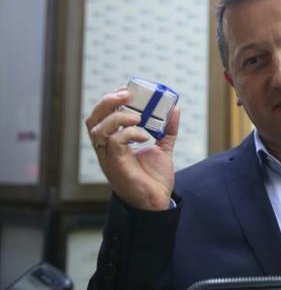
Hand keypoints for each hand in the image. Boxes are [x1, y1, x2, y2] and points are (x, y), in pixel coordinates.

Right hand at [85, 87, 179, 210]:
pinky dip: (130, 133)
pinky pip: (115, 142)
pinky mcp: (116, 165)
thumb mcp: (163, 148)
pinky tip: (145, 136)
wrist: (157, 202)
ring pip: (98, 129)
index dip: (110, 100)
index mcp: (113, 144)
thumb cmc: (154, 179)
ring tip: (137, 118)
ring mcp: (108, 158)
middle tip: (126, 95)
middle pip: (93, 119)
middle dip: (107, 102)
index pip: (101, 117)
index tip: (127, 90)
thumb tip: (175, 109)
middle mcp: (106, 150)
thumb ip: (168, 130)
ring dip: (117, 117)